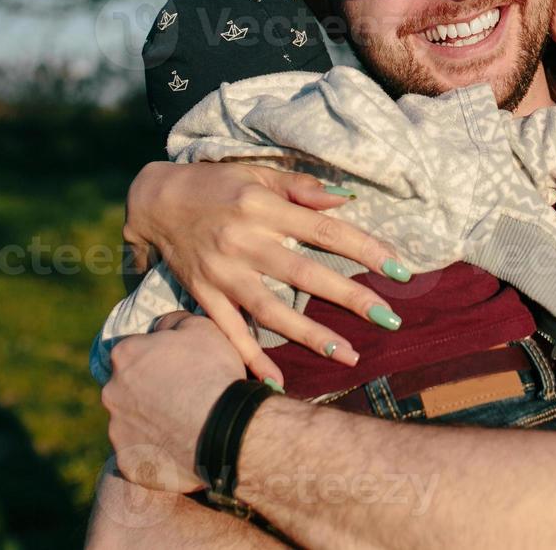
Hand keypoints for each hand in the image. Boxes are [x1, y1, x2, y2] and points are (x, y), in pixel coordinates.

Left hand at [103, 315, 245, 493]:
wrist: (225, 430)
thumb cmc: (213, 373)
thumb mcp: (203, 328)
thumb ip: (175, 321)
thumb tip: (162, 325)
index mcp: (124, 355)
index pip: (135, 352)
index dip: (158, 359)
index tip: (177, 369)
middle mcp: (111, 392)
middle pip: (127, 388)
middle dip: (148, 391)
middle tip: (181, 398)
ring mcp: (116, 430)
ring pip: (131, 422)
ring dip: (150, 422)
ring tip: (183, 426)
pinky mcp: (127, 462)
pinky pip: (139, 455)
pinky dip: (155, 452)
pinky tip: (179, 449)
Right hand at [123, 161, 409, 385]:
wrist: (155, 200)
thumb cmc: (216, 183)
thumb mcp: (257, 173)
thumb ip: (301, 187)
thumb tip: (345, 200)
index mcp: (262, 206)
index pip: (324, 230)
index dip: (364, 249)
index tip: (400, 269)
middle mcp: (243, 240)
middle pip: (305, 273)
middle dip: (349, 298)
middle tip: (390, 319)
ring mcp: (221, 272)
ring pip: (270, 309)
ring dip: (310, 335)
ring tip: (348, 354)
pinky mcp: (202, 294)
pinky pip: (228, 331)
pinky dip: (250, 357)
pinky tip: (276, 382)